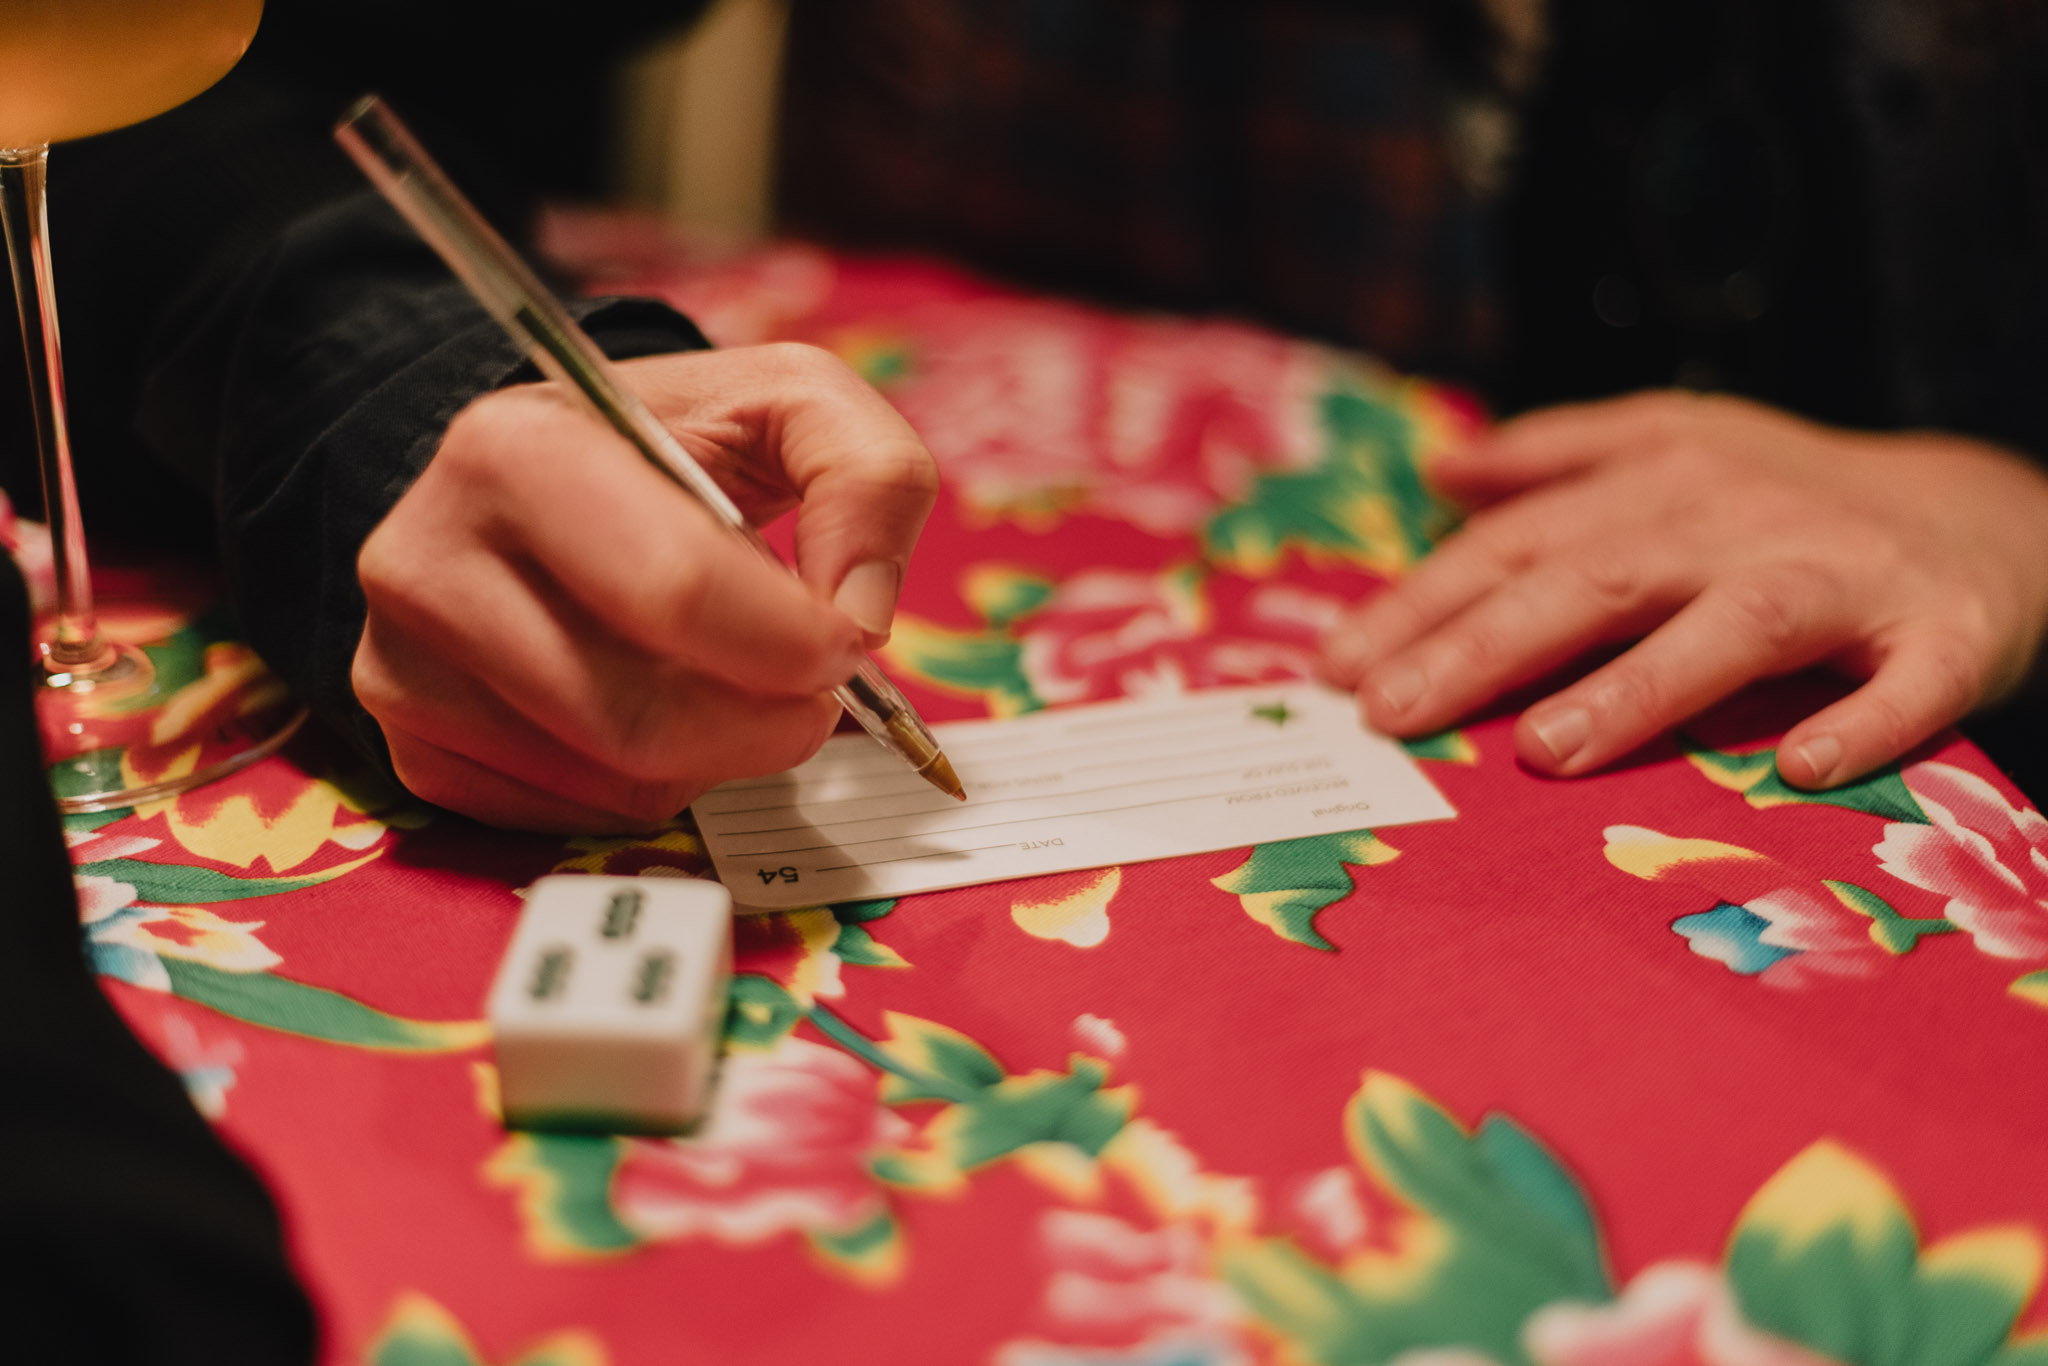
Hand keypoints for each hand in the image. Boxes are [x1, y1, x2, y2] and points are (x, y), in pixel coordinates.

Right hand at [352, 343, 938, 831]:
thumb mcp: (790, 403)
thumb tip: (860, 612)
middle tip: (812, 688)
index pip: (676, 591)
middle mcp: (428, 562)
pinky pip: (576, 819)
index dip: (795, 641)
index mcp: (515, 450)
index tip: (848, 639)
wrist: (544, 481)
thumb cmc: (673, 445)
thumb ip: (870, 475)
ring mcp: (405, 671)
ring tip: (723, 677)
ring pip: (617, 784)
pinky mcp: (416, 755)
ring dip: (717, 755)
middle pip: (642, 719)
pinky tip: (654, 708)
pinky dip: (654, 786)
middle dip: (768, 722)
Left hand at [1318, 392, 2047, 786]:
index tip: (1336, 668)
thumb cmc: (1796, 500)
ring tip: (1545, 751)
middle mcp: (1739, 519)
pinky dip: (1866, 721)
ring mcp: (1845, 574)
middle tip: (1391, 715)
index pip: (1519, 544)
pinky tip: (1803, 766)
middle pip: (1595, 581)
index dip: (1424, 603)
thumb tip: (1440, 468)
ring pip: (1733, 625)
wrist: (1992, 512)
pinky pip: (1909, 682)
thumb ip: (1556, 457)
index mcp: (1662, 482)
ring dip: (1640, 688)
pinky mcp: (1947, 631)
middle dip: (1484, 648)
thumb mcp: (1675, 445)